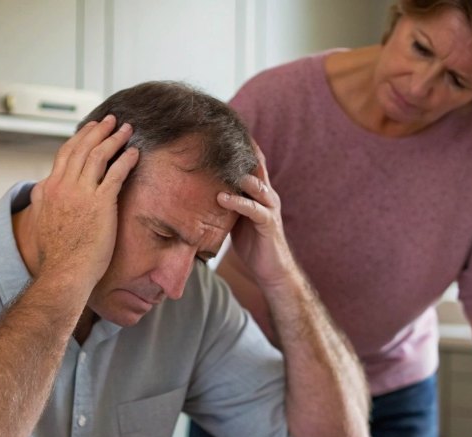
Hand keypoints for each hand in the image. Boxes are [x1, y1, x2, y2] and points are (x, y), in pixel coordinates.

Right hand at [29, 115, 138, 287]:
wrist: (63, 272)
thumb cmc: (56, 255)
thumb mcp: (41, 220)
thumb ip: (42, 201)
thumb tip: (41, 190)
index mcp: (49, 189)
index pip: (66, 154)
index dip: (80, 137)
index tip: (90, 128)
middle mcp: (63, 186)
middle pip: (82, 148)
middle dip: (98, 130)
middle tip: (111, 120)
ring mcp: (82, 194)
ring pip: (99, 156)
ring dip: (114, 139)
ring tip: (126, 129)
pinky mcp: (101, 204)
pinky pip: (116, 174)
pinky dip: (126, 160)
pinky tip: (135, 152)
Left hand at [220, 141, 294, 289]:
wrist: (272, 270)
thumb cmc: (252, 244)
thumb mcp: (235, 218)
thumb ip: (226, 202)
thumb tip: (200, 190)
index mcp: (259, 192)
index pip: (251, 162)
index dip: (240, 146)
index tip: (220, 130)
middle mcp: (267, 195)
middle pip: (256, 165)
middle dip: (241, 150)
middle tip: (220, 134)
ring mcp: (269, 208)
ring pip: (256, 184)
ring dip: (238, 173)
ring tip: (219, 163)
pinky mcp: (268, 224)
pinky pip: (254, 209)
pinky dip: (238, 202)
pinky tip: (222, 197)